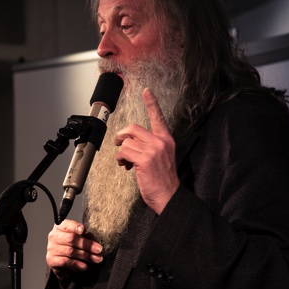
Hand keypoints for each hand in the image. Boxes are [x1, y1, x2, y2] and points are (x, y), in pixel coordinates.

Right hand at [46, 219, 102, 279]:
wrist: (64, 264)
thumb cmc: (73, 247)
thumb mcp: (81, 239)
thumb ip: (85, 237)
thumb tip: (90, 236)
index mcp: (61, 227)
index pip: (67, 225)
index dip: (75, 227)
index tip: (83, 230)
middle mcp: (54, 236)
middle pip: (71, 239)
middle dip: (87, 244)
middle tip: (98, 249)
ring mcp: (52, 248)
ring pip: (70, 251)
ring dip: (86, 255)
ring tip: (97, 259)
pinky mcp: (52, 260)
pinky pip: (66, 262)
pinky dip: (77, 264)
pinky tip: (85, 266)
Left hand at [114, 88, 179, 213]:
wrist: (169, 196)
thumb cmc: (163, 180)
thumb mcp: (162, 158)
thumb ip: (150, 147)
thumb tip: (132, 145)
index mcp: (166, 140)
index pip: (158, 117)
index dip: (151, 103)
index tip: (147, 91)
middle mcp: (160, 142)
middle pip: (133, 128)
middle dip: (121, 136)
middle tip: (119, 144)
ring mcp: (153, 150)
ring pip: (126, 142)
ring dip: (121, 153)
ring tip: (126, 162)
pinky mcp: (144, 159)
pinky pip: (124, 152)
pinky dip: (121, 159)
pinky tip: (126, 166)